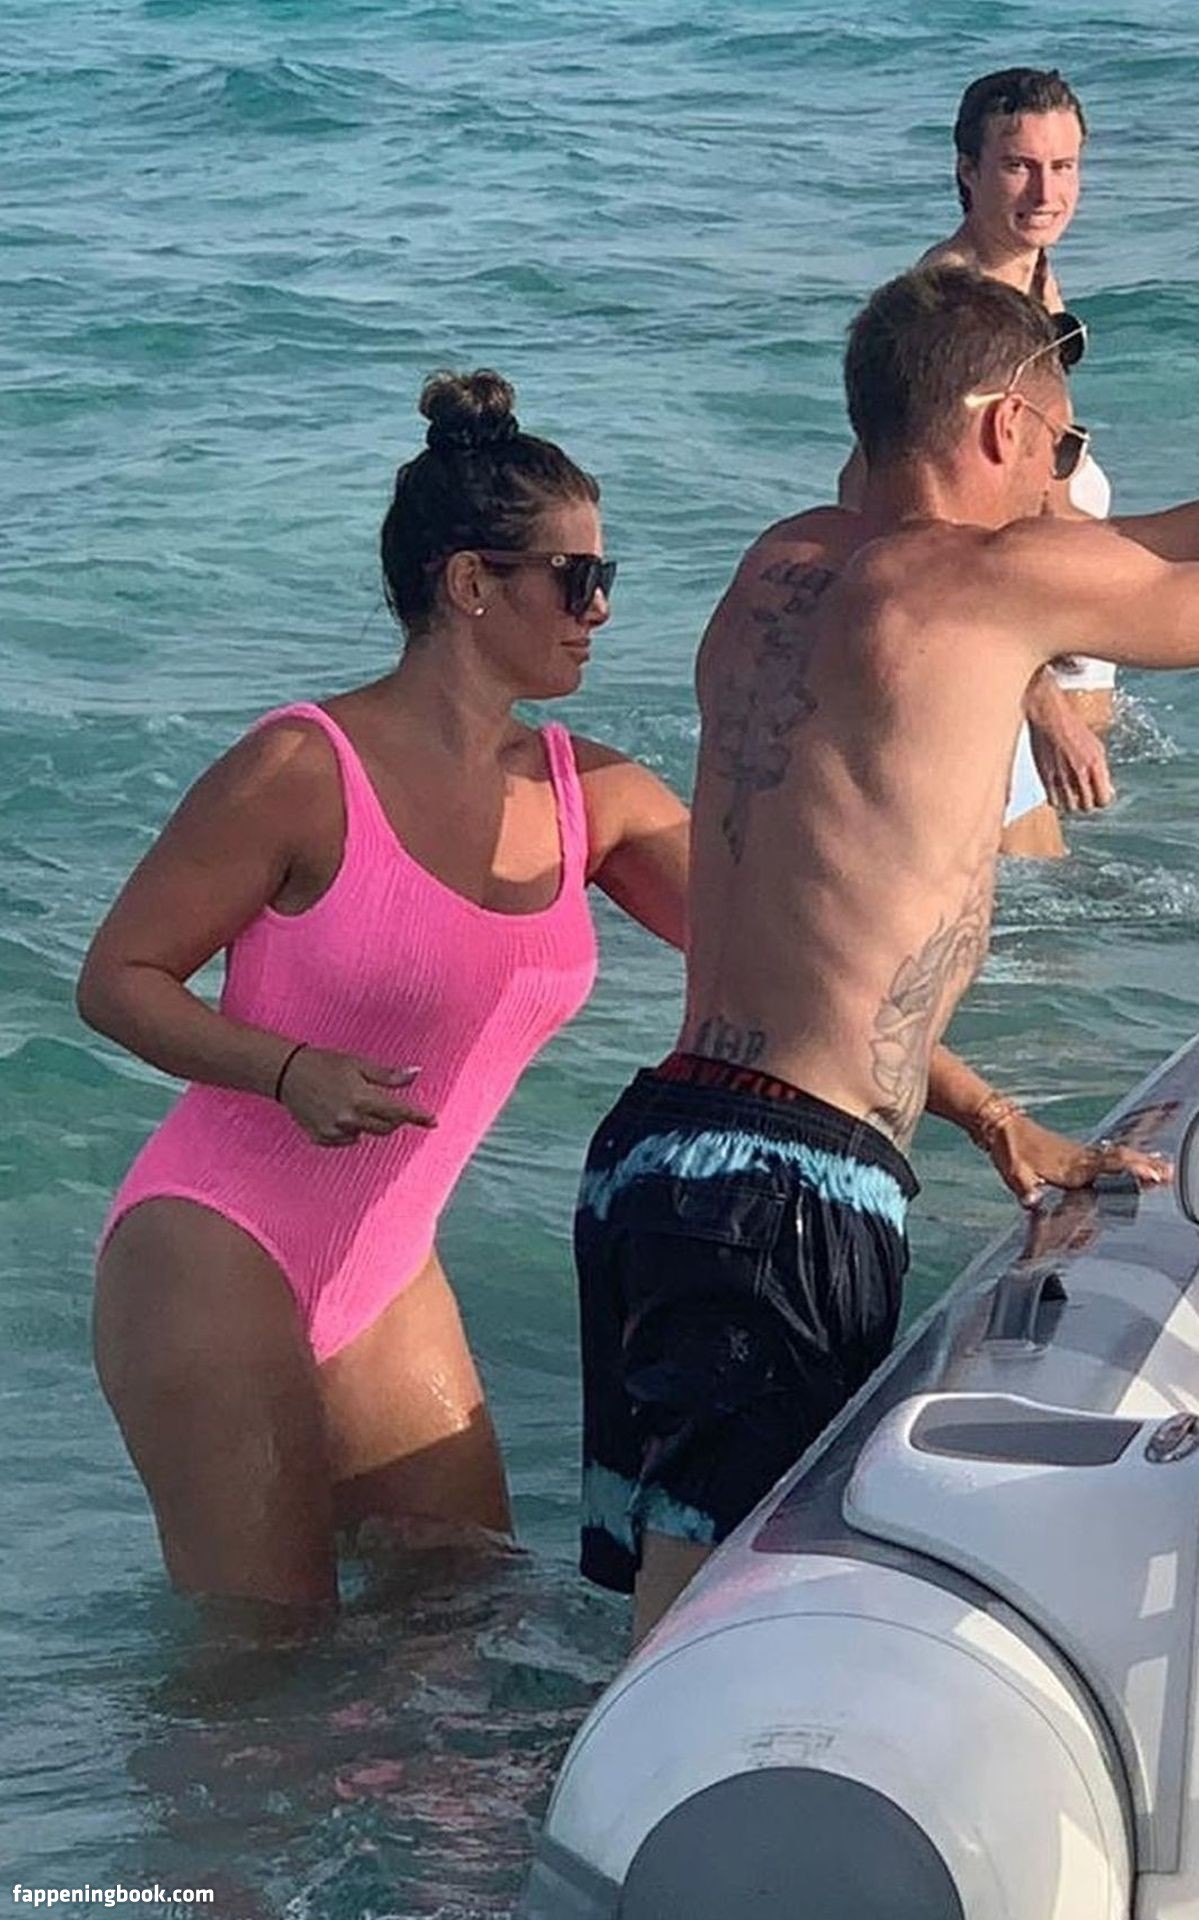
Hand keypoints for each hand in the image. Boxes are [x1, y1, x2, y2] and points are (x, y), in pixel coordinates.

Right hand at [277, 1047, 434, 1146]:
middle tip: (383, 1100)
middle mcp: (349, 1119)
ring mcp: (334, 1131)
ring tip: (352, 1101)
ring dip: (369, 1122)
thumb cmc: (325, 1064)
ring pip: (366, 1134)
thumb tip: (416, 1074)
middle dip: (392, 1117)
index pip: (399, 1112)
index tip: (433, 1121)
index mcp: (361, 1098)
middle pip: (386, 1128)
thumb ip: (388, 1075)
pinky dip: (350, 1129)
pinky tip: (338, 1112)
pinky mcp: (322, 1138)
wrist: (287, 1074)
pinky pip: (347, 1139)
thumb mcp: (359, 1064)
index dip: (418, 1117)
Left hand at [985, 1109, 1170, 1209]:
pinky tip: (1134, 1162)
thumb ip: (1026, 1189)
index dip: (1130, 1170)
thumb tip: (1032, 1203)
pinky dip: (1125, 1159)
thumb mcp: (1014, 1173)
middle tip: (1168, 1173)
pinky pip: (1107, 1157)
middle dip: (1145, 1166)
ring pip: (1116, 1158)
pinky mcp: (1075, 1154)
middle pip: (1119, 1161)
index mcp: (1070, 1166)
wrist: (1001, 1124)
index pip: (1107, 1166)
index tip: (1150, 1174)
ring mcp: (1078, 1155)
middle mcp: (1079, 1159)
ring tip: (1164, 1169)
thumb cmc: (1010, 1149)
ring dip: (1140, 1162)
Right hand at [1029, 708, 1113, 812]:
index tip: (1099, 797)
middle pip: (1087, 806)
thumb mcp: (1096, 748)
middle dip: (1087, 803)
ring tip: (1071, 795)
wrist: (1050, 719)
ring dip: (1072, 804)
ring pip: (1070, 808)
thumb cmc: (1074, 730)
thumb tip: (1108, 790)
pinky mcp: (1046, 778)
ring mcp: (1062, 777)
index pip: (1104, 800)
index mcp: (1095, 765)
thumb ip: (1102, 771)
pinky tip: (1058, 792)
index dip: (1102, 800)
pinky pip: (1053, 802)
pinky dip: (1057, 801)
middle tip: (1085, 796)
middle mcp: (1080, 774)